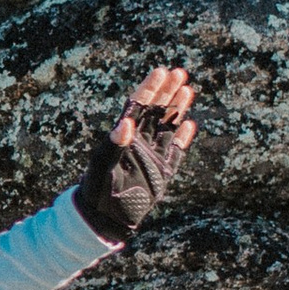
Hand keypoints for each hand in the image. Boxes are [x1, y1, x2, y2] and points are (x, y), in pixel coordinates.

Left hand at [72, 63, 196, 244]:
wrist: (104, 217)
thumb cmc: (97, 189)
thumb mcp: (102, 165)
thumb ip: (115, 145)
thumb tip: (126, 122)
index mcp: (123, 136)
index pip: (137, 106)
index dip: (149, 88)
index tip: (160, 71)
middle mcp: (138, 142)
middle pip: (155, 111)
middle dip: (167, 91)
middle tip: (180, 72)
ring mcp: (151, 156)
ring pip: (167, 126)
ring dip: (177, 108)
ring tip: (188, 89)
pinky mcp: (161, 172)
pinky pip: (174, 152)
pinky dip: (182, 139)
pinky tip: (191, 124)